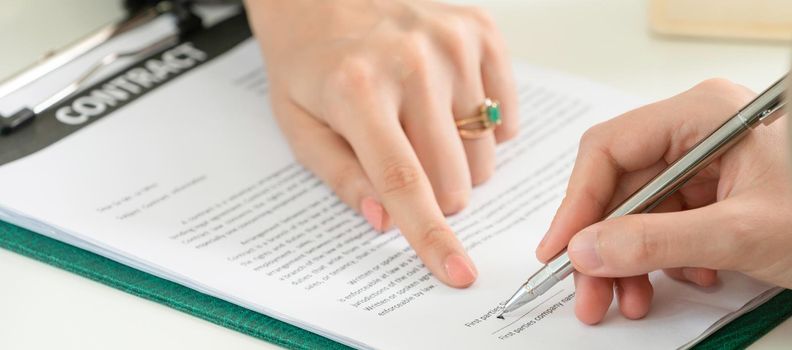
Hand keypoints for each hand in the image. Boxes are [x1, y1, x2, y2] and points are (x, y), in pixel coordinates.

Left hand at [245, 0, 518, 286]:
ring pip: (485, 155)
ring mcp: (452, 44)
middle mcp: (411, 62)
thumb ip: (342, 176)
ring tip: (421, 127)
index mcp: (357, 90)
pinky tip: (447, 105)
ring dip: (457, 161)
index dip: (432, 236)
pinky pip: (506, 115)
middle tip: (405, 163)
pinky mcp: (480, 32)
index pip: (403, 181)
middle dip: (433, 194)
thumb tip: (385, 221)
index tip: (458, 272)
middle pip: (453, 178)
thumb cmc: (310, 64)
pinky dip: (482, 127)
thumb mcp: (299, 126)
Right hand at [536, 79, 791, 323]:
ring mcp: (705, 163)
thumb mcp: (741, 234)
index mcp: (701, 115)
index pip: (610, 150)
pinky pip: (665, 223)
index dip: (576, 202)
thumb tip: (586, 250)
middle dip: (603, 246)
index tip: (560, 250)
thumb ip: (656, 242)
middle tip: (589, 293)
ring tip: (630, 301)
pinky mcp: (714, 192)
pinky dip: (663, 259)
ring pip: (638, 211)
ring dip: (629, 260)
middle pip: (620, 187)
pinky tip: (684, 280)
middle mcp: (696, 133)